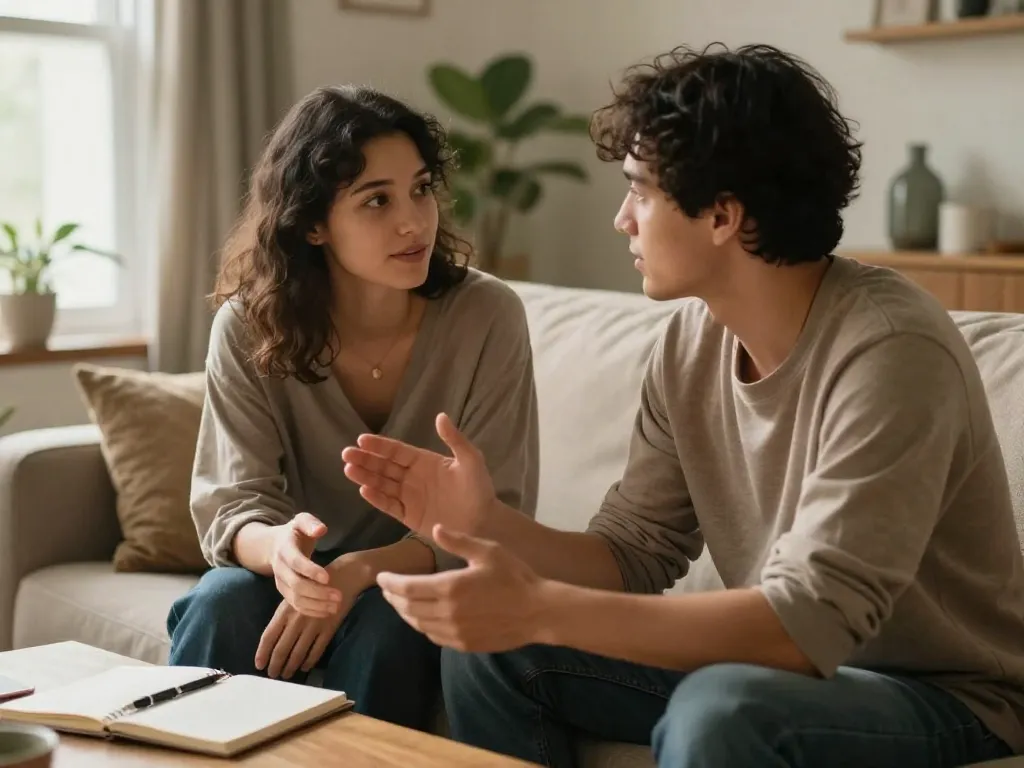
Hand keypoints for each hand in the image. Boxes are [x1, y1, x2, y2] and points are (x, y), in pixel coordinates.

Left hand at [255, 556, 367, 677]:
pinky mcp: (328, 629)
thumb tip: (275, 639)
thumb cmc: (315, 586)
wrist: (342, 577)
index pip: (268, 636)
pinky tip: (305, 667)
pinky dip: (309, 661)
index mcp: (284, 611)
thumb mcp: (295, 597)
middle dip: (276, 665)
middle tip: (273, 675)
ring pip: (298, 652)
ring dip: (291, 667)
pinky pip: (316, 650)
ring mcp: (313, 625)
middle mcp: (296, 620)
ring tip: (287, 674)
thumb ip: (284, 616)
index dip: (262, 653)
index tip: (259, 665)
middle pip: (282, 648)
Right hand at [270, 513, 340, 616]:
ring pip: (295, 599)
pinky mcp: (284, 592)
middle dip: (318, 592)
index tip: (328, 577)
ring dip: (316, 605)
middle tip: (338, 596)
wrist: (273, 545)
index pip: (296, 563)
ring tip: (336, 606)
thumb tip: (321, 529)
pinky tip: (326, 611)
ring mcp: (281, 582)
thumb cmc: (295, 533)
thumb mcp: (301, 521)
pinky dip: (311, 610)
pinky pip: (295, 605)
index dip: (311, 571)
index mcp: (284, 549)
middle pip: (296, 585)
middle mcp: (280, 568)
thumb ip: (311, 524)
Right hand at [342, 413, 495, 537]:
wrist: (484, 522)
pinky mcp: (409, 516)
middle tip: (346, 454)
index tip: (361, 440)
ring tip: (348, 470)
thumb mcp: (471, 460)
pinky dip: (377, 499)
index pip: (397, 451)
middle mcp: (413, 477)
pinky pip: (389, 505)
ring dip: (366, 477)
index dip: (379, 446)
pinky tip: (364, 490)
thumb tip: (440, 415)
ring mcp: (409, 497)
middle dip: (365, 460)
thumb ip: (455, 439)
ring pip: (382, 484)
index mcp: (424, 461)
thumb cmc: (479, 489)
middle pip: (384, 466)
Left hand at [377, 524, 548, 652]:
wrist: (538, 612)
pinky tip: (423, 618)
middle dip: (393, 598)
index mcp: (450, 587)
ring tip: (400, 603)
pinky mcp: (464, 644)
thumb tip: (436, 529)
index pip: (407, 588)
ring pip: (418, 624)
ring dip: (405, 613)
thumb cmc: (515, 576)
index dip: (390, 583)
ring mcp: (455, 632)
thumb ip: (458, 542)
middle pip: (408, 608)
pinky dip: (422, 626)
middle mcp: (447, 613)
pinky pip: (434, 636)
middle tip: (387, 589)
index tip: (381, 577)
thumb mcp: (488, 551)